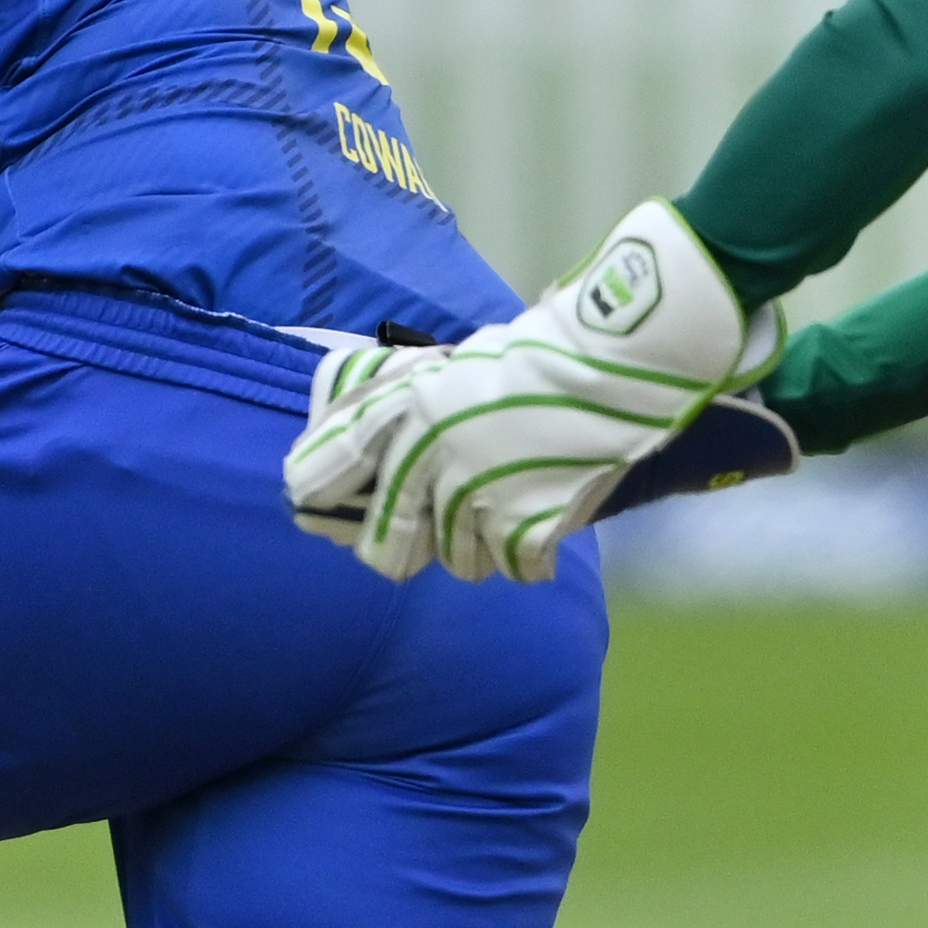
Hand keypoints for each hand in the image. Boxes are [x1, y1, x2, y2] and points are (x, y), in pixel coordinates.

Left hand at [283, 199, 780, 583]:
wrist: (611, 366)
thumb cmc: (537, 360)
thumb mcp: (453, 372)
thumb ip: (410, 412)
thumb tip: (374, 451)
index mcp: (405, 412)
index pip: (326, 471)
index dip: (318, 500)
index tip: (315, 516)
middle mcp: (429, 457)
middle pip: (390, 548)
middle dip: (409, 550)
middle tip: (436, 536)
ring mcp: (475, 495)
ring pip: (458, 562)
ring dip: (480, 546)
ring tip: (508, 508)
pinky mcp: (524, 524)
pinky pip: (515, 568)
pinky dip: (532, 555)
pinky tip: (547, 521)